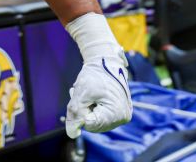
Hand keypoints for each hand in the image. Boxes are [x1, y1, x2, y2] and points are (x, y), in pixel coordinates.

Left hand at [64, 12, 132, 137]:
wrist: (107, 61)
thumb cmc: (95, 74)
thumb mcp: (81, 92)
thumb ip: (74, 113)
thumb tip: (72, 134)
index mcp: (116, 113)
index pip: (90, 125)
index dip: (81, 112)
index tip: (82, 97)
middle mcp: (123, 118)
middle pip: (94, 125)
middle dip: (85, 111)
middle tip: (83, 94)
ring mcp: (122, 116)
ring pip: (96, 122)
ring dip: (88, 110)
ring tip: (88, 95)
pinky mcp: (120, 112)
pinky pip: (101, 117)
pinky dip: (94, 108)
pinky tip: (93, 97)